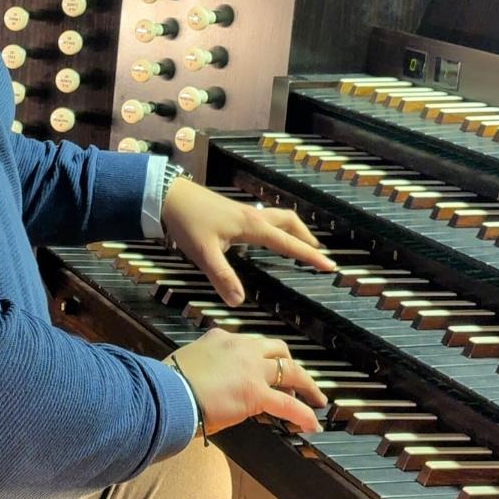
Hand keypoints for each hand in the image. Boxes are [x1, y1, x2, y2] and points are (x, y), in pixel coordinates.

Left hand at [161, 178, 333, 304]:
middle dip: (306, 238)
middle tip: (319, 254)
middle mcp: (253, 216)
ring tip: (301, 244)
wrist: (169, 195)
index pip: (288, 242)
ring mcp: (244, 212)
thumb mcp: (204, 253)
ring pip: (278, 217)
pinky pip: (266, 218)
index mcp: (252, 226)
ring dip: (294, 229)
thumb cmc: (188, 222)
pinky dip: (277, 227)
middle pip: (289, 223)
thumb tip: (240, 302)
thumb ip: (223, 277)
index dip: (309, 255)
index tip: (329, 265)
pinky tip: (268, 236)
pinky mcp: (234, 211)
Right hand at [169, 328, 326, 434]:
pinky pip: (288, 404)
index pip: (249, 344)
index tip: (262, 370)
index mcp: (219, 338)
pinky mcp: (256, 393)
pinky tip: (311, 424)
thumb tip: (209, 383)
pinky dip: (303, 414)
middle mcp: (239, 348)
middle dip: (289, 364)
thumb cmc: (168, 384)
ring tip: (315, 398)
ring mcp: (251, 369)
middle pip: (276, 350)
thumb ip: (203, 367)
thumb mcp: (186, 364)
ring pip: (289, 370)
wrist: (167, 394)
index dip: (260, 359)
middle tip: (297, 380)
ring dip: (306, 384)